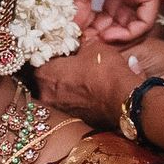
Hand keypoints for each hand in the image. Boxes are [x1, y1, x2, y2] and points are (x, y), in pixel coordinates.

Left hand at [36, 36, 163, 126]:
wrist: (126, 100)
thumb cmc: (107, 72)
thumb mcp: (94, 47)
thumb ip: (80, 45)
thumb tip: (79, 44)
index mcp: (45, 75)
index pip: (37, 59)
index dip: (48, 51)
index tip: (58, 47)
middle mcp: (46, 96)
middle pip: (45, 77)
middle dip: (56, 68)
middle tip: (68, 59)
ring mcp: (59, 110)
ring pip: (57, 91)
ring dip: (65, 83)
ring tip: (81, 74)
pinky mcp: (74, 120)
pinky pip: (69, 103)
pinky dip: (75, 96)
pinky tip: (88, 88)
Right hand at [72, 0, 162, 41]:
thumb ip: (80, 3)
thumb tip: (73, 25)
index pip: (110, 16)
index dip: (94, 28)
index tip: (80, 35)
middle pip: (122, 23)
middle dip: (103, 35)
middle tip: (86, 42)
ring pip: (134, 27)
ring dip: (114, 38)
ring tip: (97, 39)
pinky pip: (144, 22)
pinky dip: (126, 33)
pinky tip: (109, 35)